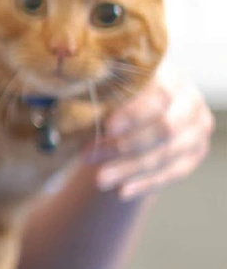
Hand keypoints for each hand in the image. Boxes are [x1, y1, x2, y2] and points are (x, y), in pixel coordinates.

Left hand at [84, 69, 214, 200]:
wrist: (138, 117)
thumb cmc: (117, 99)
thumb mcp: (110, 93)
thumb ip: (101, 99)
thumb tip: (71, 115)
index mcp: (170, 77)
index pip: (159, 95)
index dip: (133, 113)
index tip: (105, 127)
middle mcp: (190, 101)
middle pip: (164, 127)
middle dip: (123, 145)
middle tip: (87, 156)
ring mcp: (196, 129)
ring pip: (166, 153)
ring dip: (129, 168)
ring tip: (99, 179)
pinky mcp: (195, 153)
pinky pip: (173, 173)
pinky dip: (146, 183)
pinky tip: (122, 191)